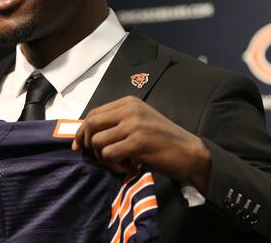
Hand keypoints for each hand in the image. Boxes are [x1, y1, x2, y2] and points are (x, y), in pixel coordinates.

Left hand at [72, 96, 211, 192]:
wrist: (190, 152)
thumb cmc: (164, 140)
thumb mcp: (140, 123)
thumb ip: (118, 123)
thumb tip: (87, 135)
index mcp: (129, 103)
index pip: (94, 114)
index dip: (82, 131)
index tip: (80, 147)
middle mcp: (130, 110)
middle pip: (91, 124)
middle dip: (87, 144)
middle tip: (98, 157)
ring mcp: (134, 125)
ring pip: (97, 142)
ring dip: (103, 158)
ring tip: (119, 163)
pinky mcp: (137, 143)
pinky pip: (109, 154)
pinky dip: (114, 166)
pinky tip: (127, 168)